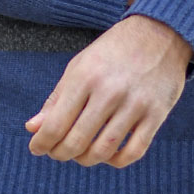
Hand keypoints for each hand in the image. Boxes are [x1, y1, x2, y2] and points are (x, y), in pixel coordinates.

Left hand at [25, 15, 191, 168]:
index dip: (41, 144)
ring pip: (103, 151)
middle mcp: (110, 91)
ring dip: (86, 160)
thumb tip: (33, 128)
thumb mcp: (80, 65)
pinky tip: (108, 154)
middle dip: (61, 154)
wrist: (160, 32)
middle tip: (58, 152)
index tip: (37, 148)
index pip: (55, 125)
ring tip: (81, 154)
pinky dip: (116, 161)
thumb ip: (57, 98)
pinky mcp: (156, 113)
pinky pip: (133, 152)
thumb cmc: (114, 50)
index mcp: (86, 76)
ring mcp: (135, 104)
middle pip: (76, 142)